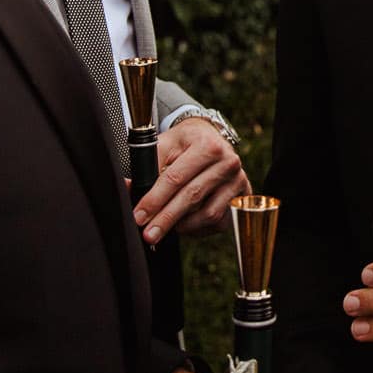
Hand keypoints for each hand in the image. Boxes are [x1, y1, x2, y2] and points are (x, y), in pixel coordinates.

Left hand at [135, 118, 250, 240]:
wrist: (211, 137)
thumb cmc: (185, 143)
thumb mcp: (165, 144)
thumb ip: (147, 166)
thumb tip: (129, 188)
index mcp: (207, 145)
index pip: (176, 178)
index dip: (155, 199)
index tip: (139, 216)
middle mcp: (228, 162)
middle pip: (192, 197)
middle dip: (166, 219)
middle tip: (149, 235)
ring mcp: (238, 181)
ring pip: (208, 214)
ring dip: (183, 225)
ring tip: (166, 226)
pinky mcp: (243, 197)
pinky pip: (219, 222)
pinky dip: (198, 227)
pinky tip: (185, 224)